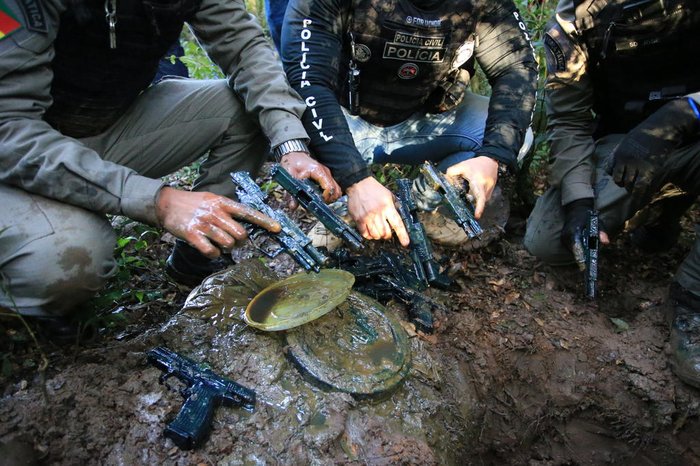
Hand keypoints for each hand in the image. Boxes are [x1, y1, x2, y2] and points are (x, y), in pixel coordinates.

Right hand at [155, 187, 279, 257]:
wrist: (166, 204)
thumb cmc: (192, 203)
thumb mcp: (212, 200)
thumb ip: (228, 210)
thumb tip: (245, 223)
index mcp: (222, 203)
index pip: (248, 212)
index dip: (264, 221)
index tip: (277, 228)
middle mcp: (215, 213)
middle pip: (240, 234)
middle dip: (240, 241)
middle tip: (233, 241)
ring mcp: (204, 224)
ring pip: (228, 244)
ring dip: (227, 248)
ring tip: (219, 244)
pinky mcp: (193, 235)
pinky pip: (212, 252)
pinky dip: (214, 254)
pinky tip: (210, 249)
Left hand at [280, 151, 340, 208]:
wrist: (293, 153)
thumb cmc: (292, 162)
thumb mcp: (290, 177)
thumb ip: (291, 192)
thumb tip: (293, 206)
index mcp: (319, 171)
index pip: (330, 187)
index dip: (326, 197)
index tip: (319, 202)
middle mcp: (325, 173)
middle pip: (336, 190)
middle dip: (330, 199)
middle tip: (319, 203)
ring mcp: (326, 175)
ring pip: (336, 189)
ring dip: (330, 197)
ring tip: (320, 201)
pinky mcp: (325, 177)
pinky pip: (332, 187)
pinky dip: (329, 194)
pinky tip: (320, 197)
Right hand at [346, 177, 409, 245]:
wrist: (360, 184)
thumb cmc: (375, 189)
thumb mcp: (389, 195)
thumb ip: (395, 206)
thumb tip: (400, 218)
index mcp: (388, 207)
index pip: (398, 224)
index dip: (402, 235)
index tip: (405, 243)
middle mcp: (378, 213)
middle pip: (386, 233)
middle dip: (387, 235)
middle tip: (387, 233)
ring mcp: (368, 217)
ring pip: (376, 235)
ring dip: (378, 236)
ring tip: (378, 232)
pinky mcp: (359, 219)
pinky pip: (365, 234)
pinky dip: (369, 236)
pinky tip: (370, 232)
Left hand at [444, 156, 498, 218]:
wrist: (490, 160)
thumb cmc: (476, 164)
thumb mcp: (462, 166)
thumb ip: (451, 173)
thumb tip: (445, 181)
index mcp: (478, 181)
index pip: (480, 197)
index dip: (479, 208)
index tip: (477, 216)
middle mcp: (486, 187)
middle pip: (477, 200)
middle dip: (470, 198)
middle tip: (466, 190)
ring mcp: (490, 190)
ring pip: (480, 199)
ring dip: (474, 196)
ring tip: (471, 186)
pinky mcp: (491, 191)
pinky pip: (484, 197)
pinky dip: (477, 195)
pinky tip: (474, 188)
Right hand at [561, 198, 608, 264]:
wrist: (575, 211)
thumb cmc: (588, 218)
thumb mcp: (598, 222)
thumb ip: (602, 232)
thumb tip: (606, 242)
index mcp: (574, 231)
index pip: (576, 247)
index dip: (580, 257)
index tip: (584, 267)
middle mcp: (566, 236)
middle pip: (576, 252)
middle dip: (584, 256)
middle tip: (591, 260)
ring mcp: (564, 239)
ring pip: (574, 251)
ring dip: (582, 253)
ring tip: (589, 245)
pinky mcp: (563, 241)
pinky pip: (572, 249)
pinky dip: (579, 250)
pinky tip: (584, 244)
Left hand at [610, 98, 699, 194]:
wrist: (661, 128)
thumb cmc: (646, 134)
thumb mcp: (627, 141)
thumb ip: (621, 152)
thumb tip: (615, 163)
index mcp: (618, 153)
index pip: (609, 170)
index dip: (614, 175)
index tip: (619, 178)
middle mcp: (624, 161)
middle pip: (617, 179)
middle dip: (622, 184)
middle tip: (628, 185)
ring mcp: (636, 166)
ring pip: (628, 184)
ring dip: (631, 189)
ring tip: (635, 190)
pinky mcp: (648, 170)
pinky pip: (640, 186)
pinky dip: (639, 194)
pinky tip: (641, 199)